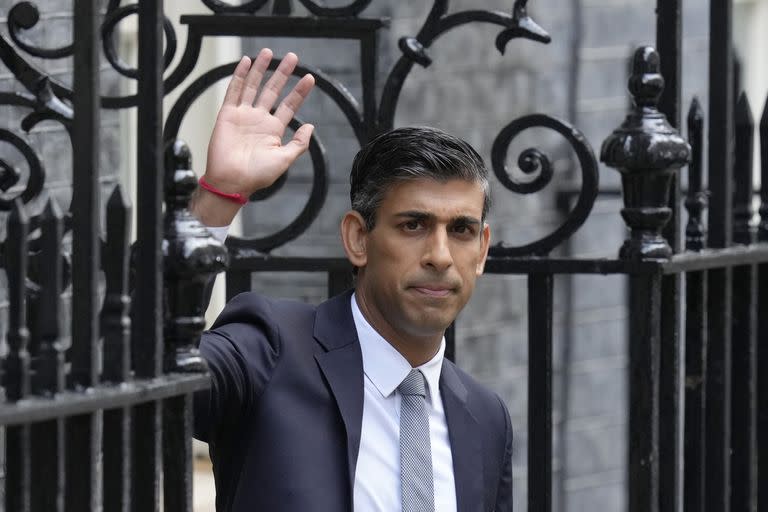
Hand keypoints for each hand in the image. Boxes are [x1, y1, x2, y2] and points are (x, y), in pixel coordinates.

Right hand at [193, 49, 314, 225]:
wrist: (232, 181)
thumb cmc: (257, 175)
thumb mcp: (284, 159)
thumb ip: (299, 143)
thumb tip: (311, 126)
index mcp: (274, 130)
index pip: (289, 105)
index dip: (299, 92)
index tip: (310, 78)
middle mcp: (259, 119)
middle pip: (273, 90)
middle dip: (283, 74)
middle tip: (293, 57)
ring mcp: (243, 115)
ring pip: (253, 86)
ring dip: (261, 69)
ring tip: (269, 52)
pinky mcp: (227, 114)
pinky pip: (234, 91)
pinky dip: (239, 76)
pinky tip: (246, 62)